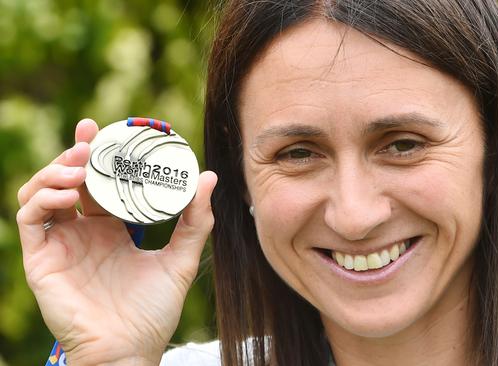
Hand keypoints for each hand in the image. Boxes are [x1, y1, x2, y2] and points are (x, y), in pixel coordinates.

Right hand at [16, 119, 217, 364]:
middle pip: (69, 180)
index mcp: (111, 229)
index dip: (99, 156)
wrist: (132, 350)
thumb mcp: (181, 259)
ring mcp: (60, 245)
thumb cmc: (154, 311)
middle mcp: (83, 232)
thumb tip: (209, 177)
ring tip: (80, 164)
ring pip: (42, 192)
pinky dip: (43, 198)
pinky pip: (30, 220)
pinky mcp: (41, 260)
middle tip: (91, 136)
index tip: (107, 129)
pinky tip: (68, 192)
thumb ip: (196, 221)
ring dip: (56, 171)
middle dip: (76, 153)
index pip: (100, 183)